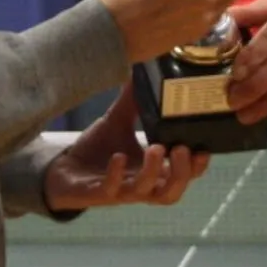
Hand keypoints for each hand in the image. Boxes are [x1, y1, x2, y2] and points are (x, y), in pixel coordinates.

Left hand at [43, 87, 209, 212]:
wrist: (62, 170)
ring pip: (147, 194)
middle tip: (180, 148)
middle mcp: (141, 185)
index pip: (184, 176)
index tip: (204, 148)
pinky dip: (117, 175)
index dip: (197, 168)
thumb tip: (140, 72)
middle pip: (172, 193)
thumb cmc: (97, 150)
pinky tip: (117, 157)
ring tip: (155, 147)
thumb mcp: (117, 123)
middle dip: (182, 173)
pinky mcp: (99, 193)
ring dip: (153, 172)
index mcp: (151, 171)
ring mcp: (121, 192)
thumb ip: (132, 102)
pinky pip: (112, 191)